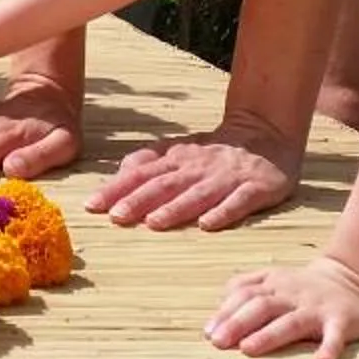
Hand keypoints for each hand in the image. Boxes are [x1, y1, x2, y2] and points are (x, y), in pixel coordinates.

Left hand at [87, 117, 299, 230]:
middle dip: (140, 200)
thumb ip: (148, 161)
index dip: (117, 188)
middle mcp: (199, 167)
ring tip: (154, 223)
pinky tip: (209, 225)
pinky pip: (240, 201)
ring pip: (199, 194)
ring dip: (176, 208)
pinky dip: (224, 212)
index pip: (142, 173)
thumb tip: (117, 174)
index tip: (92, 205)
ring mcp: (228, 177)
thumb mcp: (178, 151)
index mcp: (177, 159)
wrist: (267, 134)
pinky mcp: (257, 188)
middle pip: (166, 184)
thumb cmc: (213, 152)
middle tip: (115, 216)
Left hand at [204, 256, 358, 358]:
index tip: (208, 333)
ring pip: (291, 321)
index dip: (226, 313)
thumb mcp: (273, 278)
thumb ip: (245, 286)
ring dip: (269, 335)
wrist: (354, 278)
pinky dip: (331, 348)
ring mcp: (317, 307)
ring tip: (248, 350)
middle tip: (218, 342)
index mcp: (273, 284)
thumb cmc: (304, 287)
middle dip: (238, 323)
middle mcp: (292, 295)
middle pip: (262, 306)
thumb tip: (217, 305)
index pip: (245, 295)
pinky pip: (336, 335)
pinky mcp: (342, 320)